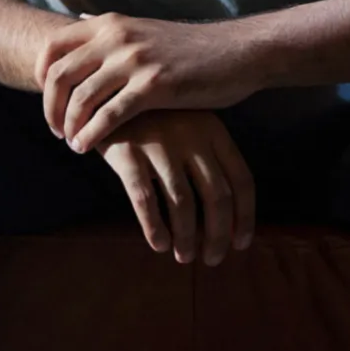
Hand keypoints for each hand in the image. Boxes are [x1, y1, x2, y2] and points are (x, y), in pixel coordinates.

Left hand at [37, 12, 260, 152]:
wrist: (237, 52)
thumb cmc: (189, 47)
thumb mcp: (143, 28)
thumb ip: (110, 28)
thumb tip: (78, 18)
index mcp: (111, 24)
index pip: (53, 47)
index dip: (41, 78)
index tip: (47, 100)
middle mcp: (117, 37)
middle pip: (59, 75)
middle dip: (50, 108)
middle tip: (55, 130)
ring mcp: (134, 60)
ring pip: (80, 98)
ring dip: (69, 126)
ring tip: (72, 143)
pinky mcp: (154, 86)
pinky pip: (109, 115)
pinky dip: (91, 135)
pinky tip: (87, 148)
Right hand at [97, 110, 255, 265]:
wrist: (104, 92)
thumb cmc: (153, 118)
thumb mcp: (189, 124)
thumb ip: (208, 158)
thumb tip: (227, 216)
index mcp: (213, 130)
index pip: (242, 181)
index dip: (244, 217)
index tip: (240, 243)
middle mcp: (191, 136)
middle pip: (217, 197)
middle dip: (217, 235)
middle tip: (211, 258)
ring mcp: (160, 144)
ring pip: (183, 204)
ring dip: (187, 238)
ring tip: (183, 256)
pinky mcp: (128, 154)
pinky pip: (146, 201)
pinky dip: (155, 228)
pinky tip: (159, 244)